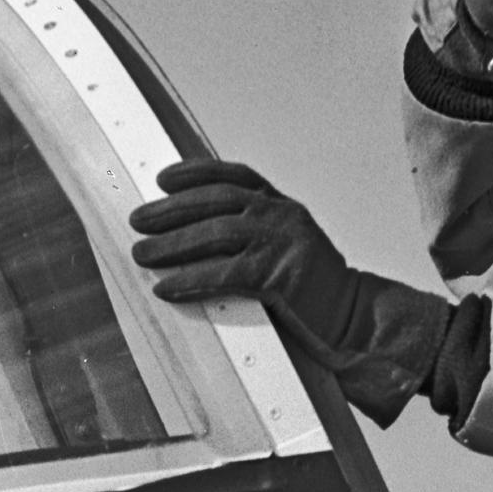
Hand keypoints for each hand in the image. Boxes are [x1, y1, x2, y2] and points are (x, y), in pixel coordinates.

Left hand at [129, 158, 349, 325]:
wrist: (354, 318)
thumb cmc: (316, 291)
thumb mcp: (288, 248)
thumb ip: (255, 235)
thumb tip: (195, 235)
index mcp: (284, 207)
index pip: (236, 176)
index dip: (197, 173)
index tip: (164, 179)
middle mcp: (282, 216)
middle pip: (215, 202)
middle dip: (171, 210)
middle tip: (138, 220)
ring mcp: (282, 243)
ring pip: (214, 234)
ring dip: (171, 244)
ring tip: (141, 254)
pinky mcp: (278, 276)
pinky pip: (223, 274)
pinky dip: (189, 280)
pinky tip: (166, 287)